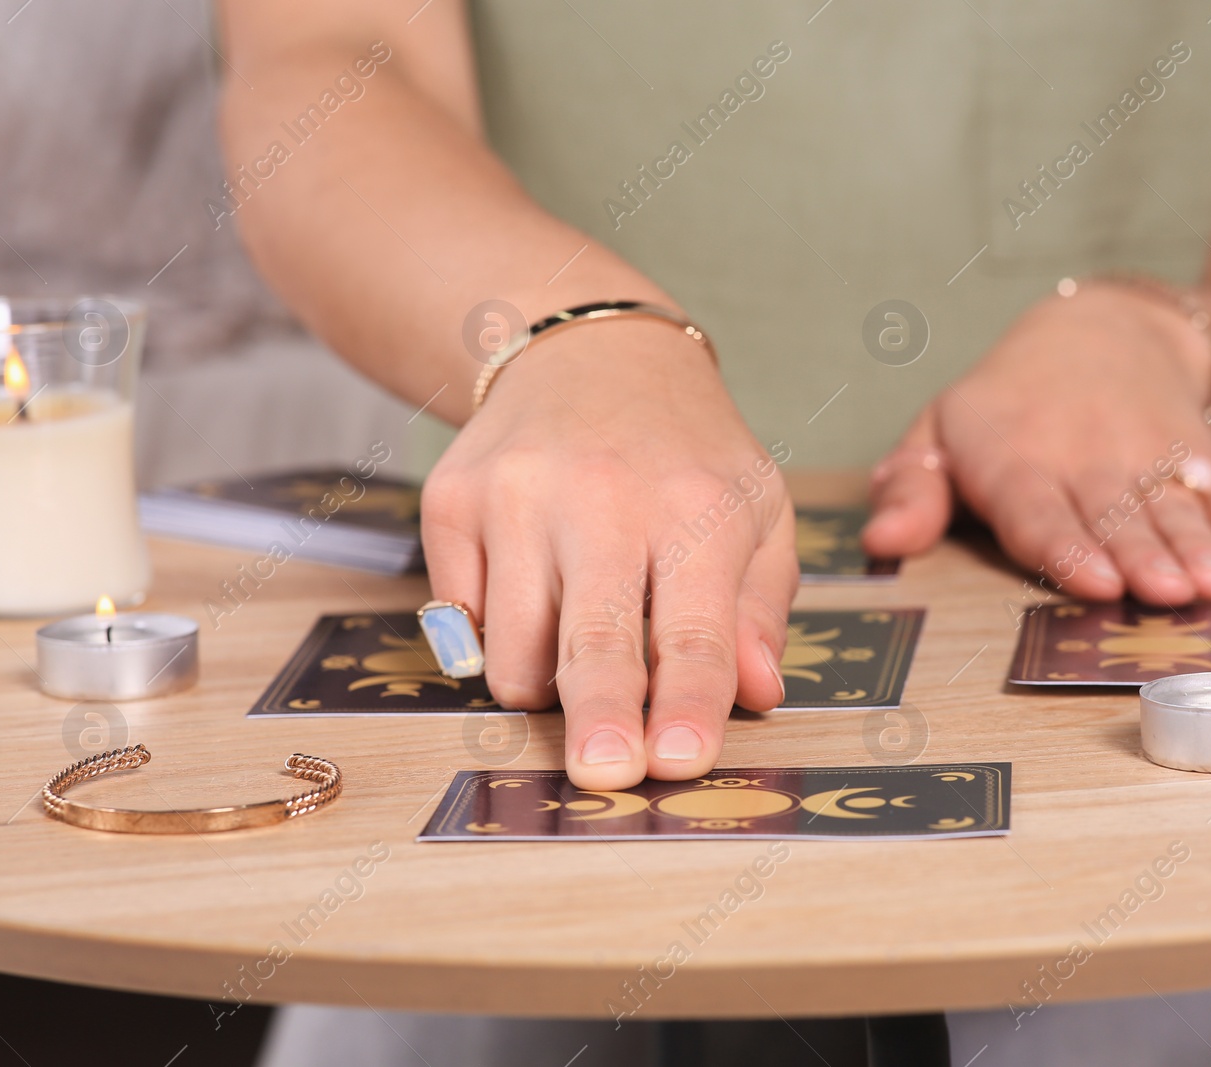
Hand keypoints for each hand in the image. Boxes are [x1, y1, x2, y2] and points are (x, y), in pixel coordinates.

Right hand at [422, 319, 796, 788]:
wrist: (586, 352)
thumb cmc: (686, 451)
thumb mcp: (758, 509)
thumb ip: (761, 606)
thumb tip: (759, 691)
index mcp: (694, 505)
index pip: (693, 626)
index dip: (685, 702)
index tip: (678, 761)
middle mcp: (599, 496)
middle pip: (592, 640)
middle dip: (598, 718)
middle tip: (603, 774)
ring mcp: (514, 496)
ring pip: (514, 651)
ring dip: (546, 684)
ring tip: (579, 637)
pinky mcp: (450, 499)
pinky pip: (462, 621)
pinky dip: (494, 637)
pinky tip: (531, 586)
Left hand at [864, 285, 1210, 604]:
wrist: (1095, 333)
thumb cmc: (1000, 409)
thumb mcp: (938, 435)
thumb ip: (911, 490)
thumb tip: (881, 540)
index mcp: (1014, 460)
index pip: (1038, 510)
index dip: (1065, 546)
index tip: (1092, 581)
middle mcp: (1084, 457)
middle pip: (1113, 514)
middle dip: (1141, 555)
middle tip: (1165, 593)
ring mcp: (1146, 453)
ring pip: (1169, 506)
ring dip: (1195, 547)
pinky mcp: (1196, 452)